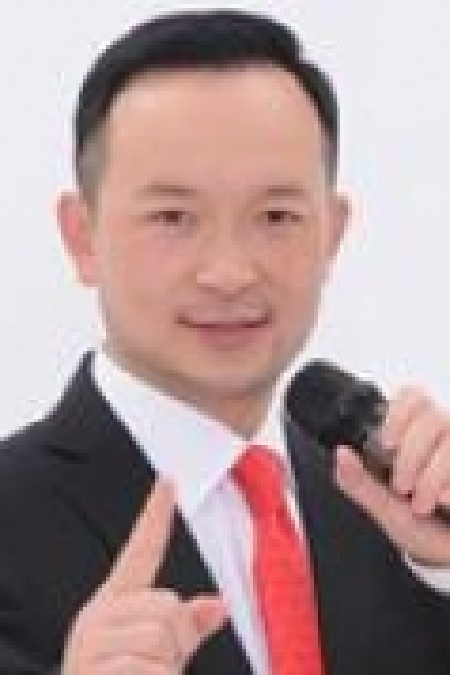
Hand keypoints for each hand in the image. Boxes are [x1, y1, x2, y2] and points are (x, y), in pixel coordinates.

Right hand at [62, 481, 226, 673]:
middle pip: (167, 604)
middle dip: (175, 640)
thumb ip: (186, 627)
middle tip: (153, 666)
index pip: (140, 551)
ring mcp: (91, 644)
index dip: (156, 514)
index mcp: (114, 605)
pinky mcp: (94, 669)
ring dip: (165, 669)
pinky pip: (153, 669)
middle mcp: (98, 617)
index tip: (170, 478)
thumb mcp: (159, 654)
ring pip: (162, 636)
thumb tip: (219, 603)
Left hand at [335, 386, 449, 565]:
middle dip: (411, 455)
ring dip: (431, 475)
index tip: (388, 442)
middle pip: (432, 417)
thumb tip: (340, 453)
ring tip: (422, 503)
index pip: (413, 396)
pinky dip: (448, 485)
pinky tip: (444, 502)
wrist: (446, 553)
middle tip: (402, 487)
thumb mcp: (384, 507)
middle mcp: (443, 436)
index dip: (400, 412)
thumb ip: (360, 482)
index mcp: (414, 436)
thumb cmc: (418, 525)